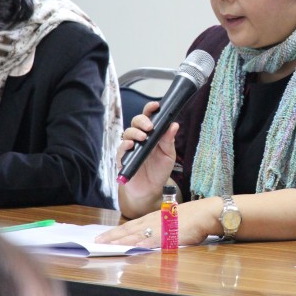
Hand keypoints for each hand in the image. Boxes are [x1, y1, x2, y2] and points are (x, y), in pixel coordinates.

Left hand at [96, 197, 221, 247]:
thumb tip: (147, 237)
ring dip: (122, 240)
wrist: (205, 213)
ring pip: (137, 234)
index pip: (130, 225)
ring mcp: (160, 227)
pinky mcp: (169, 234)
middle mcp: (153, 221)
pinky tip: (133, 246)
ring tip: (108, 244)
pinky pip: (153, 240)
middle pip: (129, 229)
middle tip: (98, 241)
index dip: (116, 231)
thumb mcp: (170, 221)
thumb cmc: (191, 217)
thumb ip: (158, 228)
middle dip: (112, 236)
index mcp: (153, 217)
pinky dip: (142, 243)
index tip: (103, 236)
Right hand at [117, 101, 178, 215]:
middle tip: (150, 126)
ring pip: (128, 132)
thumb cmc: (159, 170)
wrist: (150, 190)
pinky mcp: (122, 158)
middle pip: (136, 121)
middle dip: (142, 120)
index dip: (151, 109)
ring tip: (143, 137)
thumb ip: (169, 140)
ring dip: (135, 132)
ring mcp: (130, 147)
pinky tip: (132, 145)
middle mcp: (139, 137)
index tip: (156, 105)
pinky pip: (121, 148)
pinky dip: (126, 145)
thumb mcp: (168, 155)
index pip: (149, 117)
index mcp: (152, 133)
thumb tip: (174, 124)